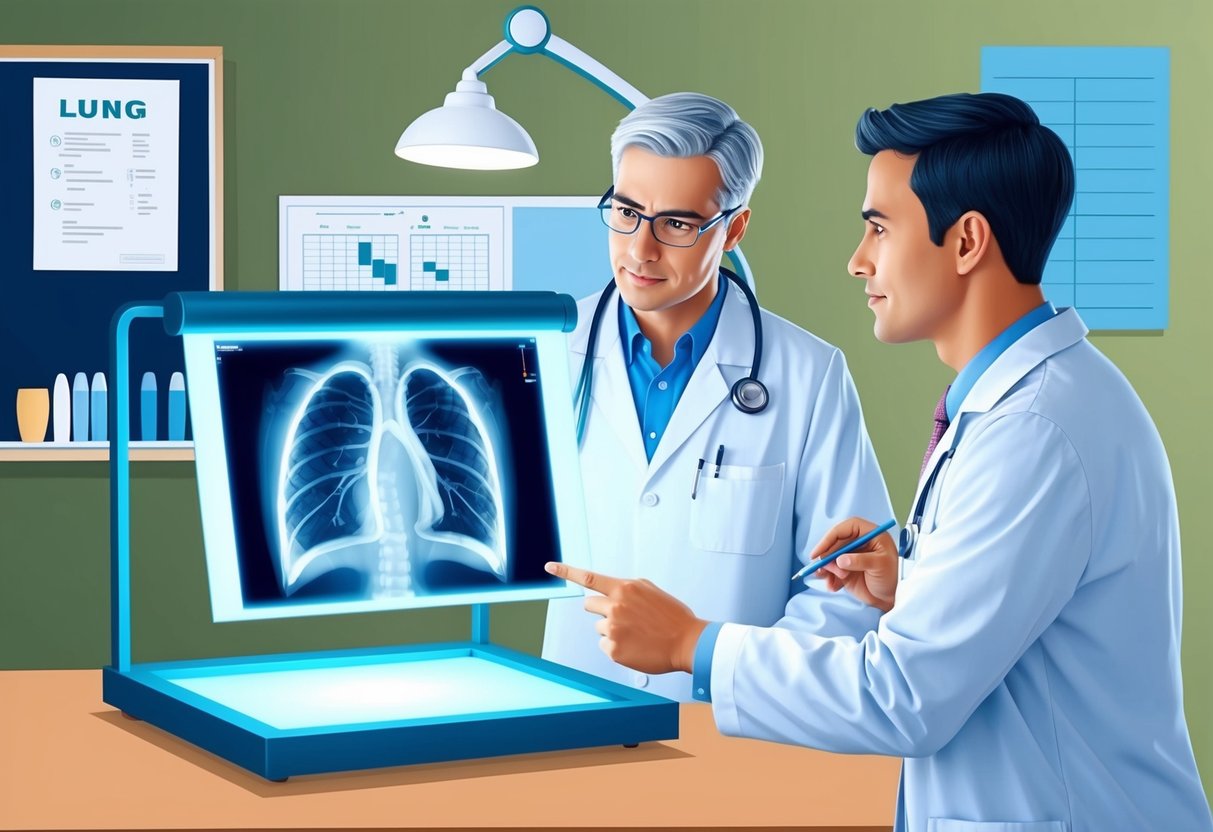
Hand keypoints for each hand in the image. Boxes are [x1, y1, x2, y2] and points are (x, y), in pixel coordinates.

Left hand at [544, 562, 707, 673]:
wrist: (687, 642)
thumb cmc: (672, 617)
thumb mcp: (650, 591)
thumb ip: (627, 588)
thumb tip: (610, 591)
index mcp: (624, 589)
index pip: (588, 577)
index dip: (566, 571)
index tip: (549, 566)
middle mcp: (615, 607)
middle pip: (589, 605)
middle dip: (601, 609)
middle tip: (623, 617)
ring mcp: (612, 629)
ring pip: (599, 627)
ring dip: (612, 629)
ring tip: (636, 633)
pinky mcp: (613, 650)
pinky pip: (604, 645)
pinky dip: (617, 646)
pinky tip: (635, 645)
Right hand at [806, 517, 898, 612]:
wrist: (893, 598)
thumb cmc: (893, 577)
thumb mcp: (880, 565)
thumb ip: (861, 561)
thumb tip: (840, 560)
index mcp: (869, 534)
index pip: (846, 529)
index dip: (830, 537)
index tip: (820, 551)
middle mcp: (858, 543)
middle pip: (834, 543)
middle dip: (826, 556)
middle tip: (822, 568)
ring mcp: (850, 557)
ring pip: (830, 557)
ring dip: (826, 569)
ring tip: (831, 580)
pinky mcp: (845, 570)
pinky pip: (831, 571)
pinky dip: (828, 578)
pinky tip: (832, 587)